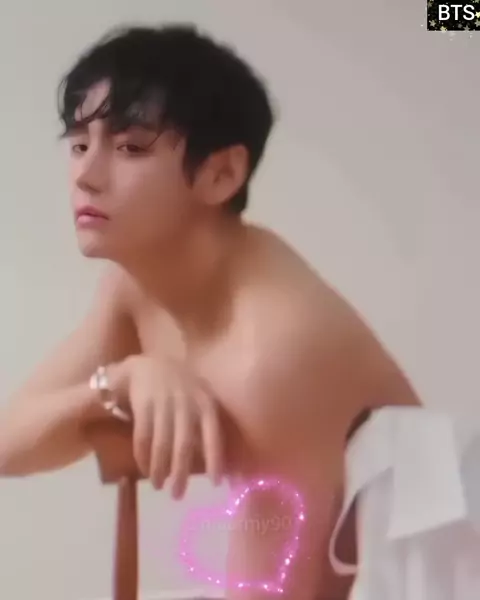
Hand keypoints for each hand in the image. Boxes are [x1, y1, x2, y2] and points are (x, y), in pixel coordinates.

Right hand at [108, 354, 223, 497]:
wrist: (148, 364)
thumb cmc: (179, 388)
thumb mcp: (198, 399)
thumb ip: (204, 424)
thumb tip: (213, 462)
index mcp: (206, 402)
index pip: (214, 435)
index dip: (215, 460)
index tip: (215, 483)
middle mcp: (187, 402)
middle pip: (184, 444)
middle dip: (181, 473)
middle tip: (178, 495)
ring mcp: (164, 402)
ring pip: (162, 444)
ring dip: (159, 469)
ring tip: (159, 486)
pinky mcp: (144, 403)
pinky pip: (143, 437)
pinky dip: (143, 456)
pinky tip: (145, 469)